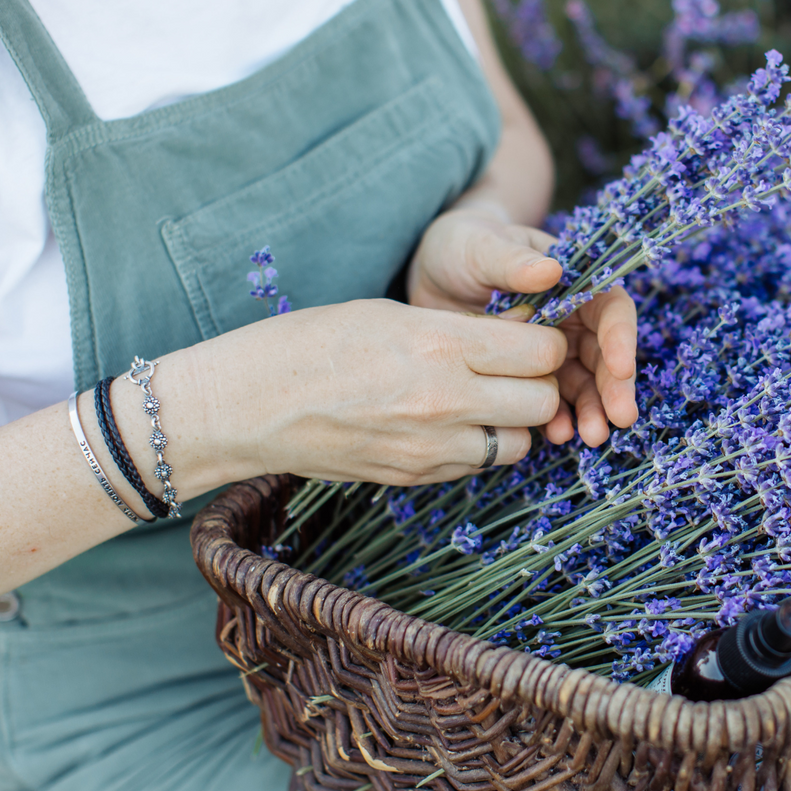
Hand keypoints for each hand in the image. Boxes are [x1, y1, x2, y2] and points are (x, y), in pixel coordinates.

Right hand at [185, 299, 566, 485]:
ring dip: (512, 422)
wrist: (247, 405)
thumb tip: (516, 338)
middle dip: (538, 384)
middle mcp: (445, 400)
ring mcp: (431, 446)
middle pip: (542, 401)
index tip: (528, 335)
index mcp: (441, 343)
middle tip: (513, 370)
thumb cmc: (311, 344)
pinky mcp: (415, 476)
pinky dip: (477, 446)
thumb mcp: (391, 314)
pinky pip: (477, 465)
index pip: (541, 351)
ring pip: (519, 443)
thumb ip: (460, 330)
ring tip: (481, 400)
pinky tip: (447, 424)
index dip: (544, 342)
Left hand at [408, 206, 638, 445]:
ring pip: (583, 384)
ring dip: (592, 410)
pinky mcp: (528, 376)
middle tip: (619, 418)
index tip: (621, 367)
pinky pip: (550, 401)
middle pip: (605, 355)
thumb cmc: (463, 246)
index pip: (610, 310)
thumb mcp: (483, 247)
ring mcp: (551, 351)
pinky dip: (557, 419)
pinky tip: (556, 436)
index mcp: (574, 282)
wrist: (431, 273)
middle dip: (614, 387)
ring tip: (591, 436)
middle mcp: (571, 319)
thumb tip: (552, 269)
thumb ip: (514, 261)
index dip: (621, 338)